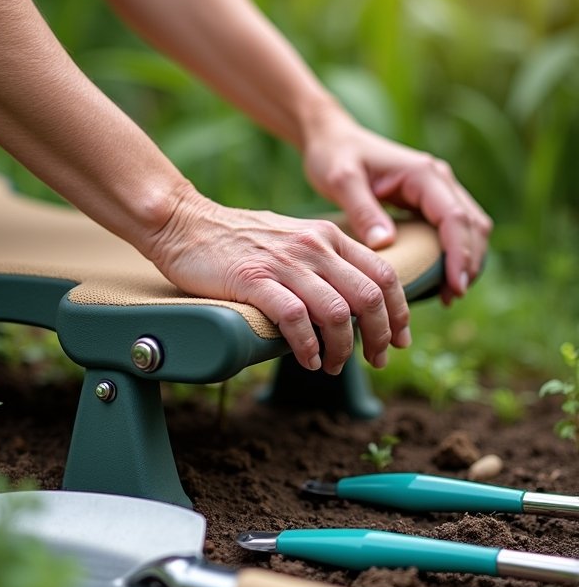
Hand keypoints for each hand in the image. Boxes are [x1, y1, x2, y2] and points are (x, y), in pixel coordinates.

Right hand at [148, 189, 411, 373]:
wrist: (185, 221)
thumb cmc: (237, 239)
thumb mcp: (294, 239)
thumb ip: (324, 262)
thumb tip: (352, 303)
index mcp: (328, 236)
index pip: (384, 273)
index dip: (400, 312)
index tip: (401, 340)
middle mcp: (314, 246)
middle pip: (369, 296)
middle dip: (381, 336)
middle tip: (376, 361)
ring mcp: (284, 262)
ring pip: (337, 312)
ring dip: (342, 348)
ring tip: (332, 366)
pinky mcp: (253, 278)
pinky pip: (295, 318)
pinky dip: (307, 345)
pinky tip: (306, 359)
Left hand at [302, 113, 492, 304]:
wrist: (331, 138)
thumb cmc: (333, 157)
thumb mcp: (342, 181)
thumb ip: (364, 210)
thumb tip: (387, 243)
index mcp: (422, 174)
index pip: (454, 218)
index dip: (459, 254)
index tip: (454, 287)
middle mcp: (438, 178)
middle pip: (472, 225)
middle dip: (468, 262)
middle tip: (450, 298)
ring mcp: (437, 187)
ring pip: (470, 227)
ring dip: (466, 259)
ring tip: (448, 294)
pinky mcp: (429, 198)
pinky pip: (454, 227)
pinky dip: (456, 251)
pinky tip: (440, 277)